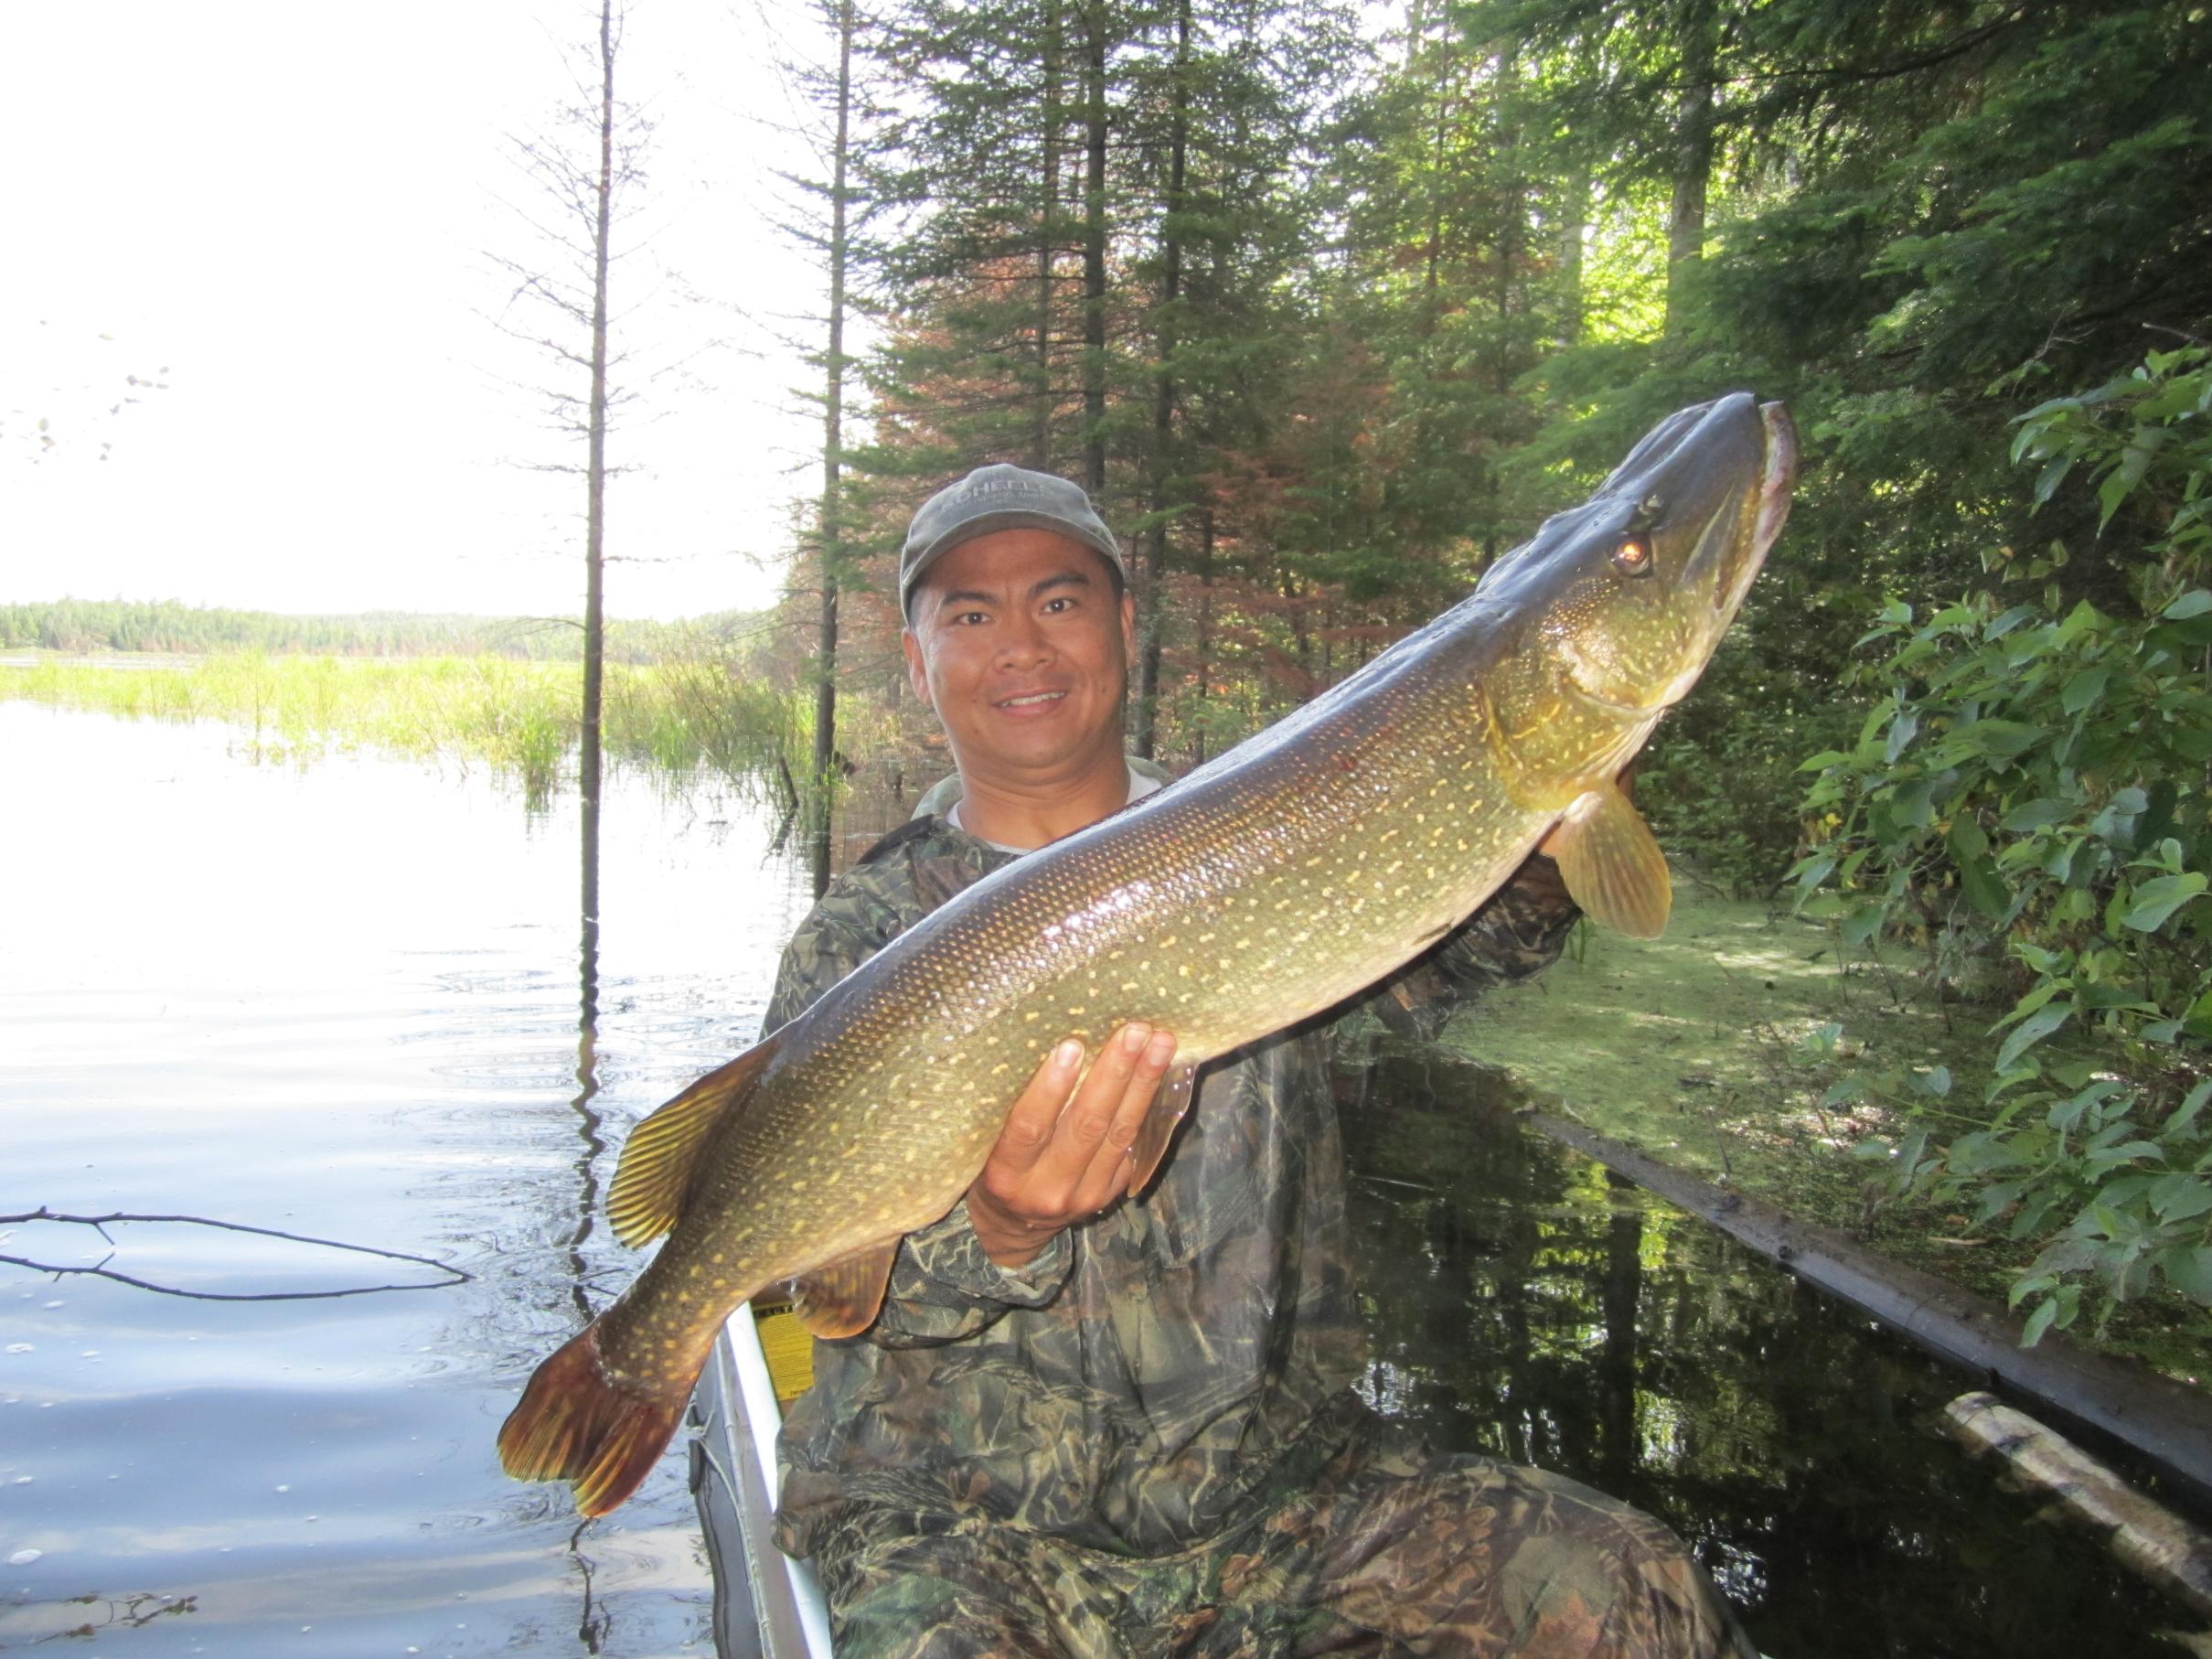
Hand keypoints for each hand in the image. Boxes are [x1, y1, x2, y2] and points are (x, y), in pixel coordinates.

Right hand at [966, 1022, 1178, 1267]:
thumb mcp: (985, 1145)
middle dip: (1114, 1074)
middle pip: (1087, 1126)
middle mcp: (1047, 1189)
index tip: (1071, 1045)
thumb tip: (1050, 1044)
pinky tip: (1159, 1070)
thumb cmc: (993, 1168)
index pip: (1029, 1128)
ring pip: (1119, 1133)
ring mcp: (1084, 1196)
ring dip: (1143, 1084)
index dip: (1050, 1088)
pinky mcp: (1110, 1194)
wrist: (1014, 1226)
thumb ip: (1008, 1109)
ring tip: (1161, 1043)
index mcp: (1006, 1175)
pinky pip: (1132, 1145)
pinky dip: (1146, 1104)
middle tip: (1134, 1031)